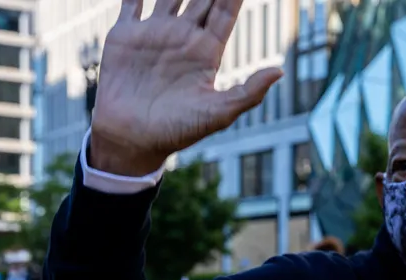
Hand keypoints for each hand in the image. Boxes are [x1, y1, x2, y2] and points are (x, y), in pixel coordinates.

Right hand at [89, 0, 283, 175]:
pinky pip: (131, 3)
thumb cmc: (179, 131)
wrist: (133, 139)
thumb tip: (280, 71)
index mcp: (207, 52)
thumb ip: (249, 91)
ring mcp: (155, 34)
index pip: (224, 12)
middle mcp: (183, 38)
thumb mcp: (219, 113)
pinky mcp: (126, 36)